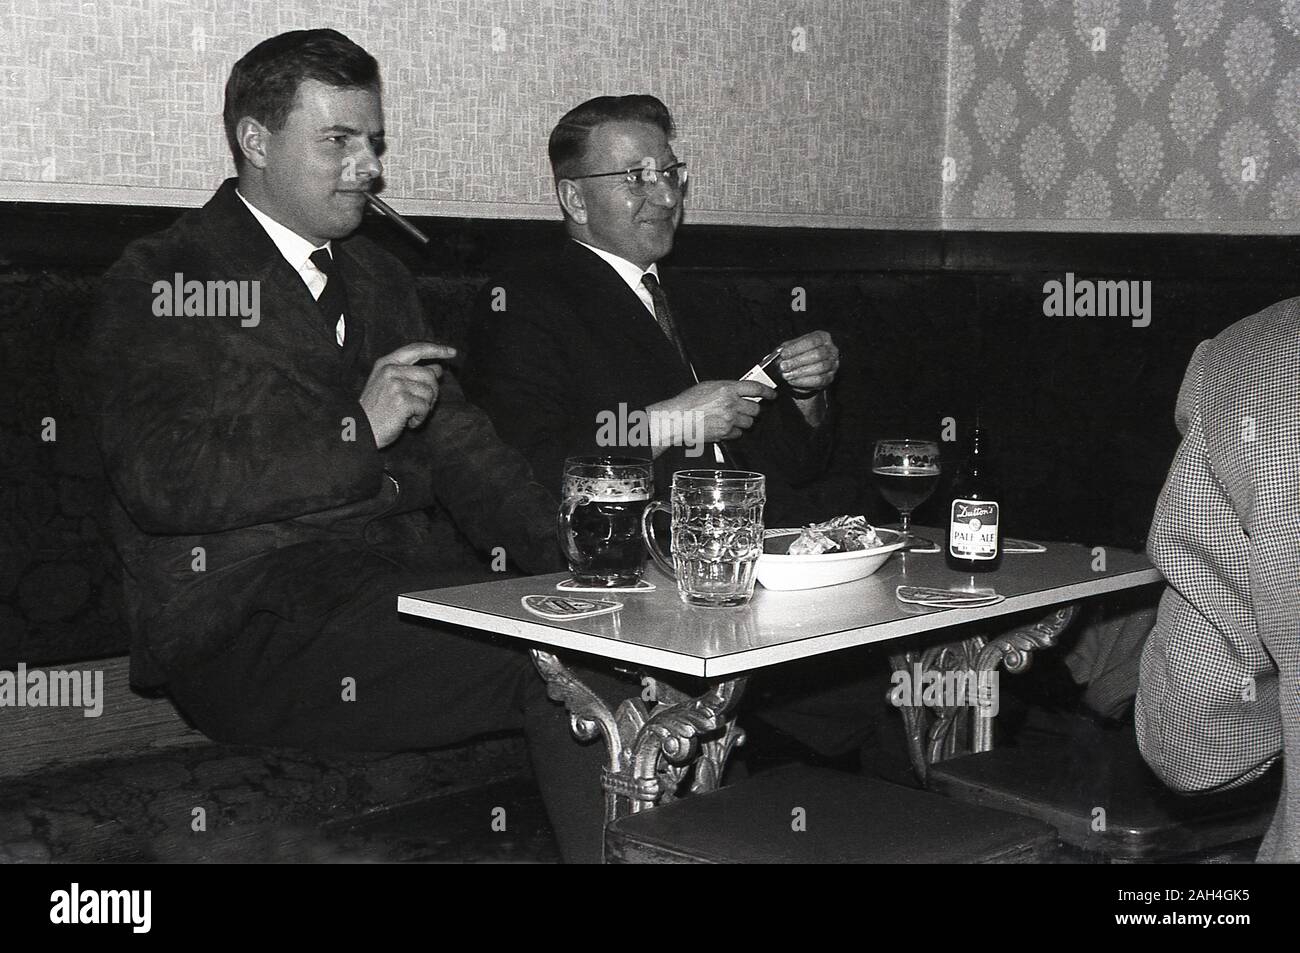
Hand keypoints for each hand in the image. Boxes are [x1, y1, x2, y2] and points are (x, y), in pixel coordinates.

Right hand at [359, 342, 456, 447]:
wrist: (359, 430)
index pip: (416, 349)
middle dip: (433, 392)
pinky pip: (425, 407)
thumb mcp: (389, 386)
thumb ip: (410, 374)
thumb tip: (437, 368)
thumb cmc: (376, 410)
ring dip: (425, 407)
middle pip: (430, 375)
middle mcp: (390, 370)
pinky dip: (420, 418)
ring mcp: (396, 384)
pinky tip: (408, 422)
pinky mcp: (402, 400)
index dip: (437, 349)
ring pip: (430, 392)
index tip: (452, 352)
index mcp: (386, 363)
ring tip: (410, 414)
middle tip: (422, 406)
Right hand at [647, 379, 776, 445]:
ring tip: (730, 418)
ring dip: (743, 421)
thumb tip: (739, 390)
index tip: (772, 394)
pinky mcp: (725, 433)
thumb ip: (726, 388)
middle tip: (745, 409)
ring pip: (749, 422)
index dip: (767, 392)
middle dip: (752, 409)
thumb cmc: (688, 402)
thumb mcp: (708, 387)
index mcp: (727, 388)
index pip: (756, 388)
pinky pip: (738, 434)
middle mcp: (731, 403)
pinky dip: (734, 432)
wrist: (677, 419)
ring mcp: (729, 419)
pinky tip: (723, 427)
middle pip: (756, 408)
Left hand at [778, 331, 839, 393]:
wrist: (807, 370)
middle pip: (817, 354)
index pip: (812, 341)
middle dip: (798, 361)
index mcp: (823, 337)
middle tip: (783, 366)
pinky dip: (803, 381)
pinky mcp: (830, 378)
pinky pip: (819, 380)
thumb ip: (788, 347)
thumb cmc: (800, 354)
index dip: (797, 348)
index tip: (784, 354)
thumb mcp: (794, 347)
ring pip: (819, 368)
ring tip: (786, 375)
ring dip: (800, 372)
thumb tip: (780, 351)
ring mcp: (833, 364)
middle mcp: (831, 350)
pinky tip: (793, 380)